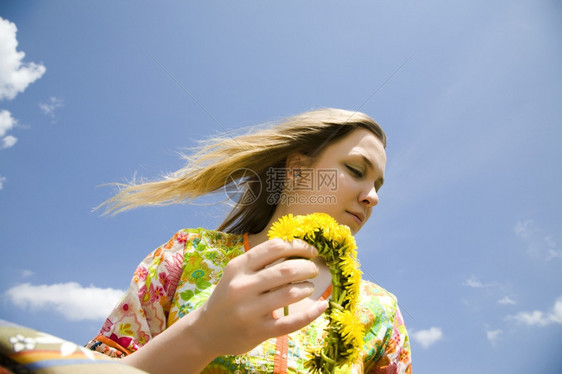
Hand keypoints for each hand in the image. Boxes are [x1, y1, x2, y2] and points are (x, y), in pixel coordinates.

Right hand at [192, 238, 328, 355]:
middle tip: (314, 270)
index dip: (299, 246)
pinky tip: (321, 306)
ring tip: (309, 287)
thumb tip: (298, 249)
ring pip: (290, 293)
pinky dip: (311, 313)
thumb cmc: (228, 296)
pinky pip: (292, 322)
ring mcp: (250, 311)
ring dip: (307, 287)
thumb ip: (261, 262)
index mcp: (238, 267)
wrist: (206, 330)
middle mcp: (242, 287)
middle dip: (308, 267)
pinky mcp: (258, 331)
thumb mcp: (237, 273)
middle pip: (286, 270)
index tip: (311, 251)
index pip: (275, 247)